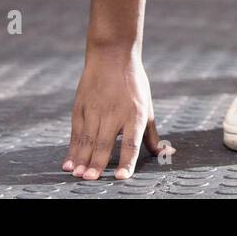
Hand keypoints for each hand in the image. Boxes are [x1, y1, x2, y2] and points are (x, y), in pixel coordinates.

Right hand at [63, 43, 172, 179]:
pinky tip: (68, 163)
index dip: (126, 161)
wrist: (112, 55)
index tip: (121, 177)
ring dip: (82, 159)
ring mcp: (96, 109)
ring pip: (88, 139)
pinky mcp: (81, 106)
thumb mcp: (147, 107)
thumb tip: (168, 153)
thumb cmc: (133, 84)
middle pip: (105, 142)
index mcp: (135, 114)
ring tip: (78, 175)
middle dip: (97, 163)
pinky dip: (72, 149)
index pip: (131, 142)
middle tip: (90, 180)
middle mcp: (115, 113)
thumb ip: (153, 135)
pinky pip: (76, 132)